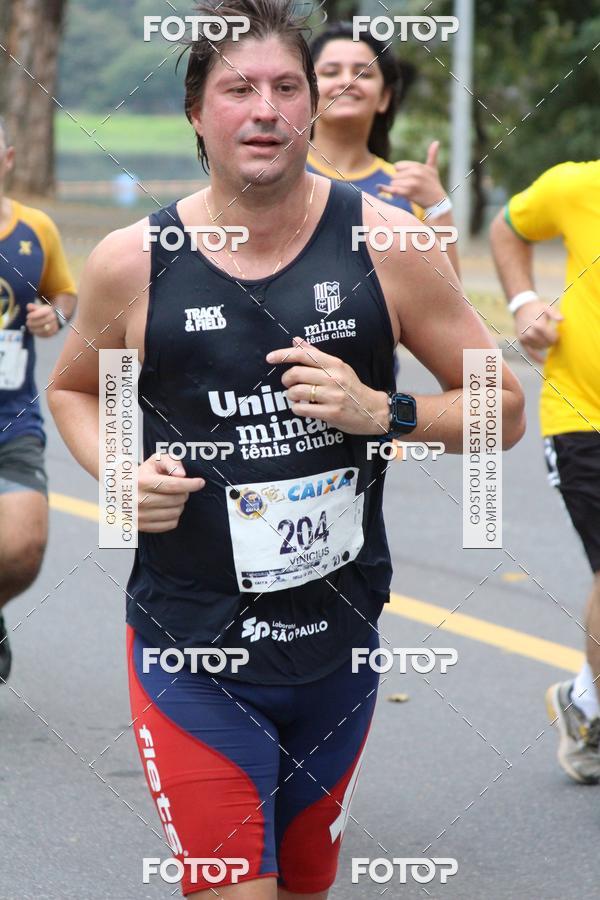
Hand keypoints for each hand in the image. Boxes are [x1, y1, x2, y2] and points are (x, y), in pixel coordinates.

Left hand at [26, 302, 58, 336]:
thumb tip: (29, 306)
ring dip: (33, 328)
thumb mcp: (38, 307)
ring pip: (41, 329)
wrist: (52, 319)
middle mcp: (53, 318)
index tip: (28, 316)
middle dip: (32, 323)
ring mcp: (53, 326)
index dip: (33, 315)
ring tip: (29, 326)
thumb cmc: (42, 312)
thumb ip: (32, 307)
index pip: (41, 313)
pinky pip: (42, 334)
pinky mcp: (51, 333)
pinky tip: (33, 329)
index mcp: (49, 310)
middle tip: (27, 322)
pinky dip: (36, 332)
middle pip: (41, 322)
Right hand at [138, 453, 204, 532]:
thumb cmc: (143, 474)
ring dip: (179, 505)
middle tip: (179, 489)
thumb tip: (181, 474)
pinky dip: (174, 516)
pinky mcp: (143, 527)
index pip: (173, 485)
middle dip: (184, 493)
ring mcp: (140, 516)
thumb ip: (170, 462)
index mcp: (141, 482)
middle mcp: (138, 500)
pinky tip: (167, 508)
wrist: (121, 490)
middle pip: (176, 499)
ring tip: (172, 498)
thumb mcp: (154, 461)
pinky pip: (170, 524)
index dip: (190, 484)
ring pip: (175, 512)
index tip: (200, 482)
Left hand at [266, 338, 388, 435]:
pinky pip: (302, 409)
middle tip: (287, 383)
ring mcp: (333, 395)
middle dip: (286, 379)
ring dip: (290, 395)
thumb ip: (316, 355)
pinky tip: (301, 407)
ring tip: (296, 397)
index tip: (269, 358)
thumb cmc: (352, 388)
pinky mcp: (331, 413)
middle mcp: (333, 377)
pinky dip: (297, 408)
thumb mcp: (338, 367)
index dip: (283, 355)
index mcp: (334, 364)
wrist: (373, 410)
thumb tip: (296, 340)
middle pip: (296, 373)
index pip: (304, 354)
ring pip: (297, 392)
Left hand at [378, 141, 445, 208]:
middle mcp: (415, 173)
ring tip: (407, 191)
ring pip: (393, 183)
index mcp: (417, 166)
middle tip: (408, 187)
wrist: (437, 202)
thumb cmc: (433, 184)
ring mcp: (412, 183)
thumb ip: (432, 155)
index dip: (401, 173)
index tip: (408, 178)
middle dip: (399, 182)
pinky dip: (391, 192)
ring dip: (397, 189)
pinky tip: (392, 194)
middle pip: (394, 175)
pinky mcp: (409, 193)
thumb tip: (436, 142)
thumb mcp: (433, 169)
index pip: (397, 166)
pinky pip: (394, 190)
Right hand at [514, 300, 562, 363]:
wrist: (521, 308)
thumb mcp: (546, 307)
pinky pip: (530, 352)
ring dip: (545, 345)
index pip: (551, 338)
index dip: (556, 337)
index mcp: (538, 325)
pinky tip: (543, 361)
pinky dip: (536, 357)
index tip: (558, 334)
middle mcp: (530, 333)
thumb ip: (555, 313)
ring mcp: (525, 338)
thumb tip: (562, 320)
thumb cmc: (537, 308)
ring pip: (540, 347)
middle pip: (546, 344)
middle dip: (551, 341)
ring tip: (546, 338)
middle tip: (553, 336)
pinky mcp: (522, 341)